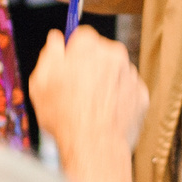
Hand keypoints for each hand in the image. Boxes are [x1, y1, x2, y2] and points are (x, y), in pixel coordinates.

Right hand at [31, 25, 147, 163]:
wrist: (95, 147)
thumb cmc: (65, 116)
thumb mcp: (40, 82)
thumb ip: (49, 54)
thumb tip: (55, 39)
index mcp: (89, 47)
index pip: (82, 35)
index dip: (72, 51)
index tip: (66, 64)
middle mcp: (114, 55)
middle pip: (101, 52)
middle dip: (89, 66)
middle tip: (75, 89)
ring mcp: (130, 76)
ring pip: (115, 72)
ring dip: (105, 82)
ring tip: (89, 107)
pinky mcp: (141, 95)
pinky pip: (127, 91)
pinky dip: (118, 99)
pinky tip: (104, 114)